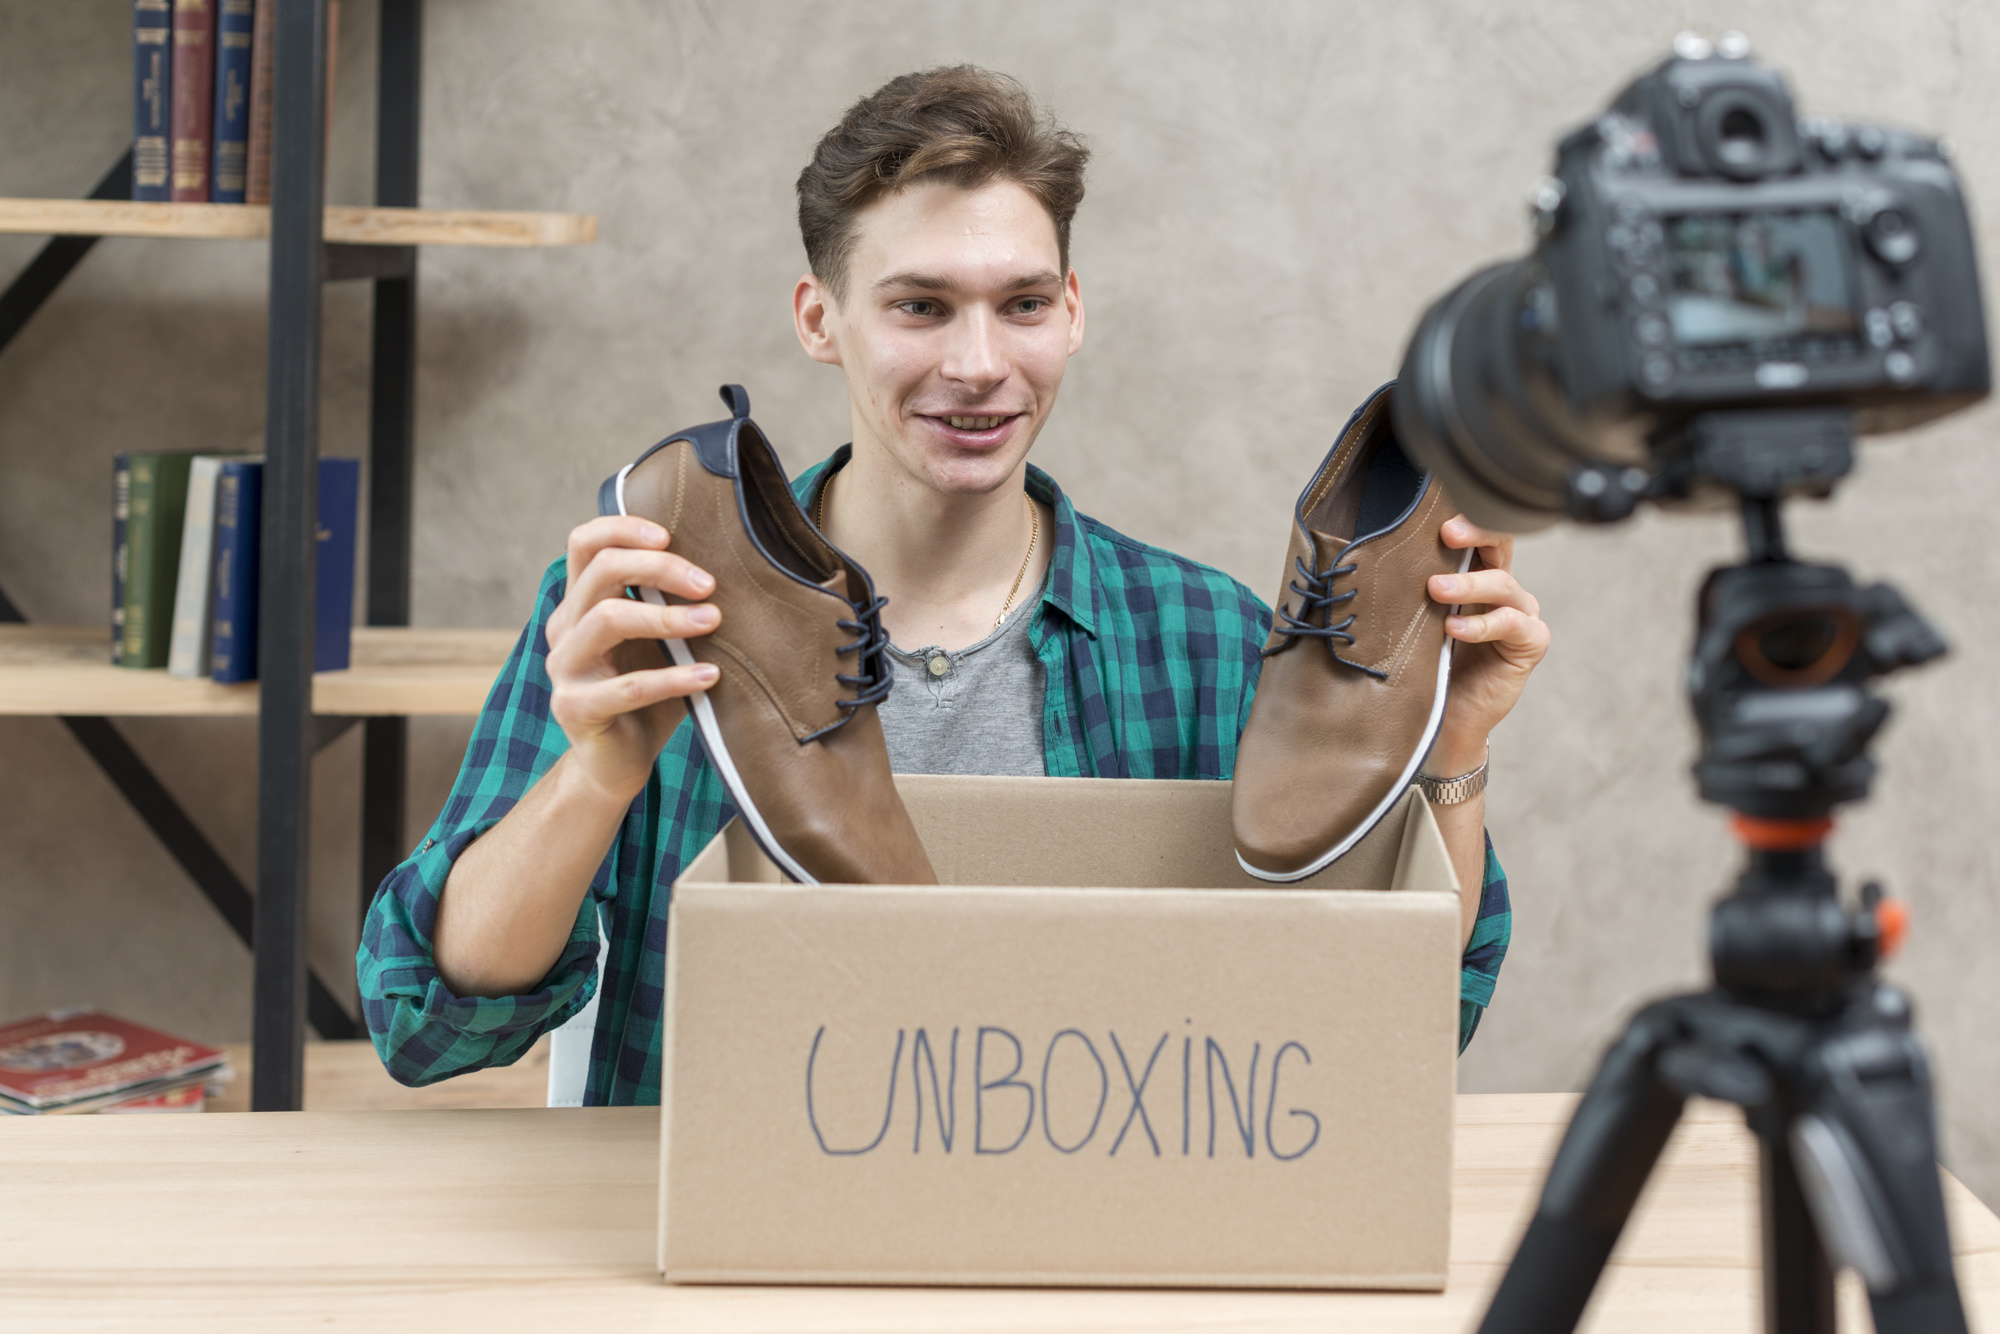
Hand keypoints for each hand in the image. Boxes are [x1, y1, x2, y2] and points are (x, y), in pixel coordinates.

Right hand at [544, 515, 722, 802]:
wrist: (618, 764)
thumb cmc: (649, 697)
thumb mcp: (663, 643)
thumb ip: (677, 607)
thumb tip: (738, 569)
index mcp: (579, 604)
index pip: (584, 543)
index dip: (622, 528)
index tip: (670, 535)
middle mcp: (564, 629)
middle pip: (601, 571)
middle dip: (659, 568)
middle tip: (709, 584)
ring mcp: (564, 669)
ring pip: (607, 618)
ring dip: (667, 617)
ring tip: (713, 621)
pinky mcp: (574, 708)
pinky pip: (627, 687)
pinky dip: (674, 679)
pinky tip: (711, 678)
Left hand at [1424, 515, 1550, 774]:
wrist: (1443, 720)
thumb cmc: (1426, 666)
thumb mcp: (1416, 620)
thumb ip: (1412, 589)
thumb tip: (1372, 557)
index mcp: (1477, 576)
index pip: (1478, 535)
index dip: (1464, 520)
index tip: (1436, 515)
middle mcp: (1503, 590)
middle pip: (1500, 545)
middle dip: (1475, 533)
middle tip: (1445, 533)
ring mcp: (1521, 614)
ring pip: (1503, 584)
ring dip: (1468, 583)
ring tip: (1435, 588)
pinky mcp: (1530, 642)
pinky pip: (1511, 624)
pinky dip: (1482, 624)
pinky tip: (1454, 629)